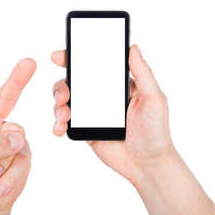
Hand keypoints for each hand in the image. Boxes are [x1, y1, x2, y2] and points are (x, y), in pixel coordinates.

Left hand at [0, 33, 35, 214]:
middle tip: (30, 62)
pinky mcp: (23, 151)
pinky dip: (14, 173)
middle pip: (7, 96)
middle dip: (18, 79)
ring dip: (7, 159)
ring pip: (19, 135)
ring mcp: (9, 136)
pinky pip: (25, 155)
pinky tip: (2, 183)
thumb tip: (18, 136)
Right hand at [51, 45, 172, 182]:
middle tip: (63, 95)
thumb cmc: (156, 133)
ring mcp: (92, 114)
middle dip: (62, 85)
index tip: (60, 56)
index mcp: (118, 86)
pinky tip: (60, 127)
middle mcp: (103, 97)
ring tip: (63, 114)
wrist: (147, 165)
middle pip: (75, 82)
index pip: (94, 66)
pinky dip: (58, 123)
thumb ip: (144, 74)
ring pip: (67, 101)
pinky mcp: (86, 130)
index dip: (75, 58)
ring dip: (58, 104)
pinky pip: (66, 122)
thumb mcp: (154, 100)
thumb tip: (133, 48)